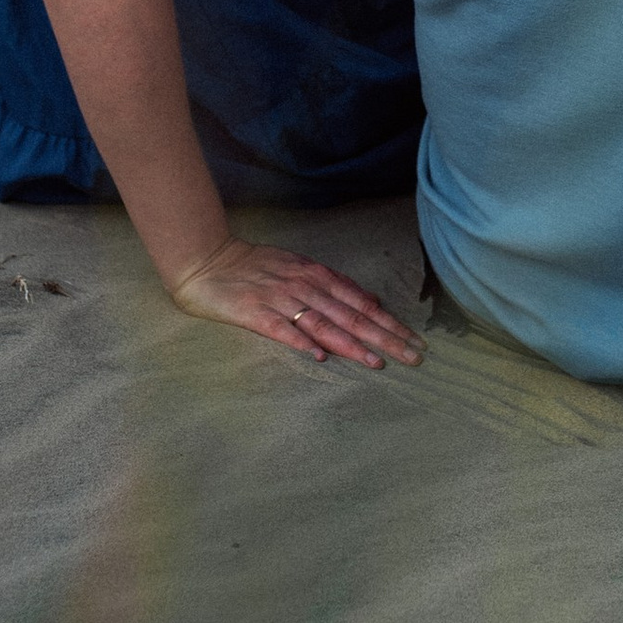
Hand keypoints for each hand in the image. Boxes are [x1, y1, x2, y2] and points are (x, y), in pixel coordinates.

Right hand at [166, 236, 423, 366]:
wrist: (208, 260)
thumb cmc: (256, 266)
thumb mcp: (300, 268)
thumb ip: (333, 286)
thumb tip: (370, 302)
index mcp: (317, 275)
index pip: (361, 302)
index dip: (389, 322)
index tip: (414, 340)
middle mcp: (304, 286)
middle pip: (351, 315)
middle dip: (384, 337)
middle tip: (412, 356)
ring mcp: (280, 299)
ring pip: (324, 324)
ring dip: (352, 344)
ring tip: (376, 362)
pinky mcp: (254, 313)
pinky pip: (282, 329)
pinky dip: (302, 341)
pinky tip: (320, 356)